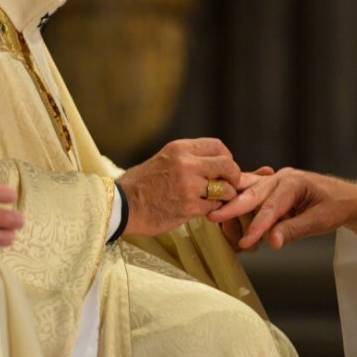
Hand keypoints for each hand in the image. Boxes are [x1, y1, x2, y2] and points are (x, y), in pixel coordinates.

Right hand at [118, 138, 241, 236]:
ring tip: (214, 200)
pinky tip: (202, 210)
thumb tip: (216, 164)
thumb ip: (189, 159)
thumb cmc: (142, 184)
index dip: (227, 158)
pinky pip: (213, 207)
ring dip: (223, 196)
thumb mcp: (164, 159)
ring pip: (224, 189)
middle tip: (230, 185)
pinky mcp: (189, 207)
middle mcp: (186, 164)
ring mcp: (189, 186)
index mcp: (180, 149)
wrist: (123, 205)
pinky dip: (212, 209)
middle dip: (233, 176)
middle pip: (227, 165)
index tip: (224, 168)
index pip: (218, 146)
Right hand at [208, 168, 356, 250]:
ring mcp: (275, 181)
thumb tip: (271, 242)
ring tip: (217, 217)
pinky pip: (252, 193)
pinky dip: (240, 201)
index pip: (271, 207)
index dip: (257, 226)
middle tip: (213, 217)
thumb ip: (294, 230)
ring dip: (234, 203)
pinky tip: (226, 208)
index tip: (245, 242)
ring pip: (249, 190)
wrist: (347, 198)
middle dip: (233, 207)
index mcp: (294, 182)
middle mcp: (281, 178)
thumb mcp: (320, 221)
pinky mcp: (272, 188)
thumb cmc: (336, 207)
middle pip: (253, 192)